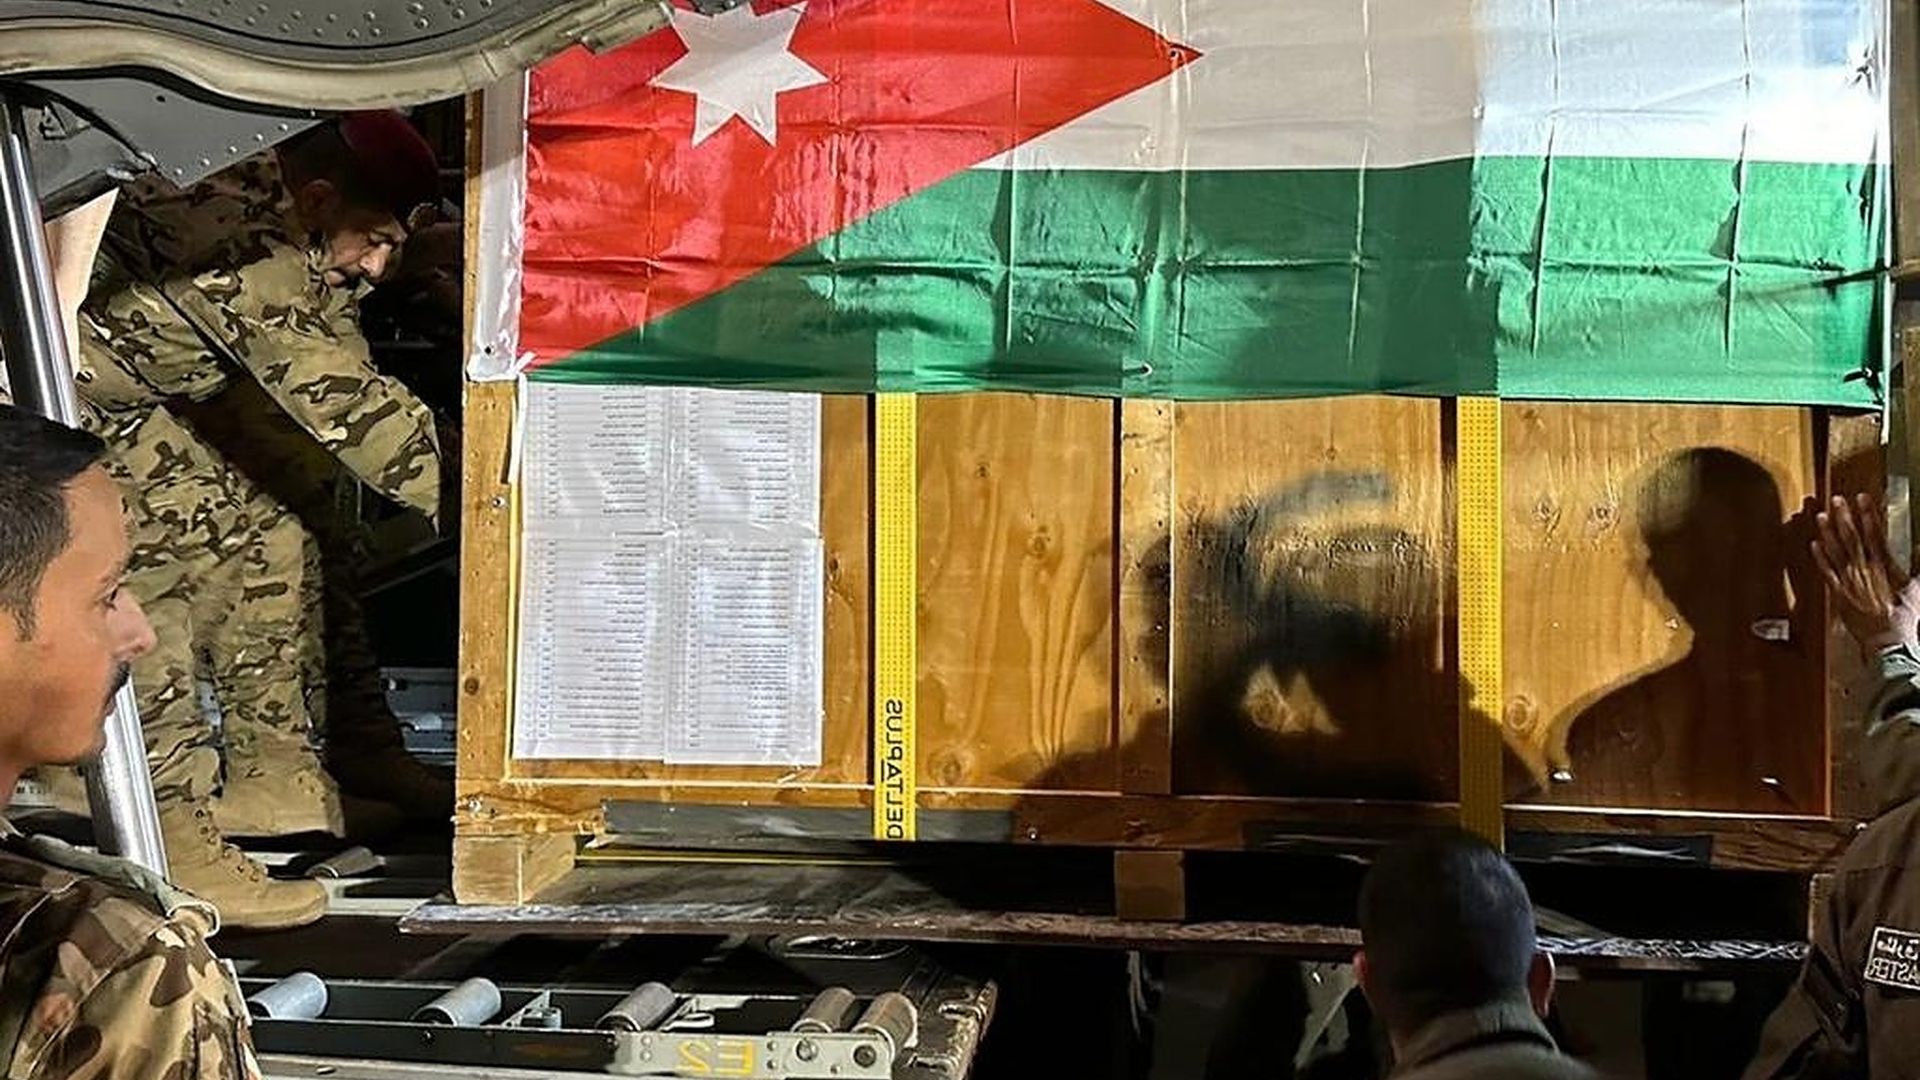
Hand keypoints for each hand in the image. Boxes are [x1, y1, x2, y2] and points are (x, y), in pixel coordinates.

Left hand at [1811, 493, 1919, 652]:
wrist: (1888, 640)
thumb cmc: (1905, 616)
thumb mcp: (1918, 589)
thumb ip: (1919, 566)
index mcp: (1884, 566)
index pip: (1875, 534)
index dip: (1868, 514)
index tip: (1862, 498)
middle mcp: (1864, 570)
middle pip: (1852, 538)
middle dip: (1845, 517)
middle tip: (1836, 498)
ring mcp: (1849, 581)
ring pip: (1836, 551)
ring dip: (1828, 532)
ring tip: (1821, 515)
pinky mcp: (1838, 593)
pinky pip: (1827, 572)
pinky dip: (1820, 557)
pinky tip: (1814, 543)